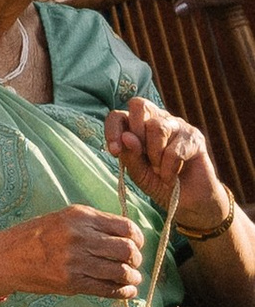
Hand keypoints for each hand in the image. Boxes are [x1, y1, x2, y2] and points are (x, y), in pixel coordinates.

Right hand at [0, 204, 143, 300]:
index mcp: (80, 216)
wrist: (5, 257)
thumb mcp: (63, 219)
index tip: (136, 244)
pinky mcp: (72, 283)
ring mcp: (75, 261)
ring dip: (132, 277)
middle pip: (127, 250)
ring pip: (121, 272)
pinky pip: (107, 289)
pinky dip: (122, 292)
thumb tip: (127, 237)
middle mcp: (80, 237)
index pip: (125, 227)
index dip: (137, 238)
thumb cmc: (35, 236)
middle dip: (136, 259)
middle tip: (134, 263)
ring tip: (131, 279)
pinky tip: (126, 291)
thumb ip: (93, 225)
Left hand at [105, 92, 227, 234]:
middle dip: (136, 133)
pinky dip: (169, 169)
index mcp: (137, 126)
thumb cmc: (159, 183)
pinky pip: (174, 150)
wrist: (187, 201)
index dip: (113, 129)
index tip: (115, 151)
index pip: (118, 115)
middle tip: (143, 157)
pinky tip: (172, 176)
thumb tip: (127, 136)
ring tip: (159, 171)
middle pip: (139, 105)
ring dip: (154, 155)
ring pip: (157, 127)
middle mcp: (157, 119)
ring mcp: (177, 125)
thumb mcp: (138, 173)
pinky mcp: (194, 137)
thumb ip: (130, 155)